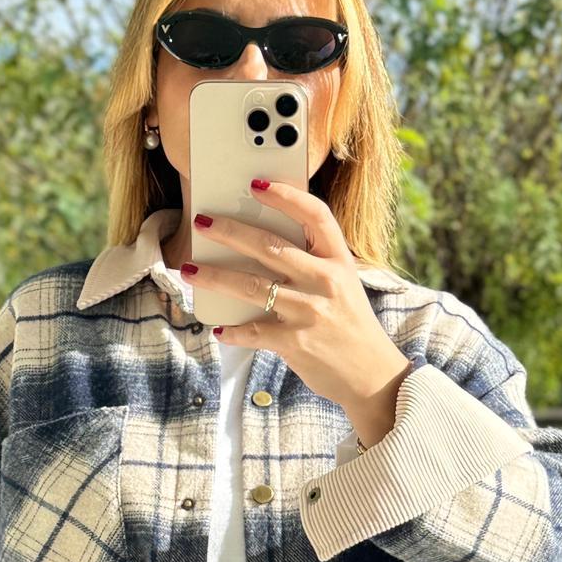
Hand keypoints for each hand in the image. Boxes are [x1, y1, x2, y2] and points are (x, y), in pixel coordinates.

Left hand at [184, 180, 412, 435]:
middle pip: (270, 246)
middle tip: (202, 222)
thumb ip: (313, 266)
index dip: (286, 196)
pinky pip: (253, 332)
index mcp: (339, 262)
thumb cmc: (351, 327)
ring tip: (189, 270)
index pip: (315, 216)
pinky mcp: (295, 343)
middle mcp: (325, 282)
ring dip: (215, 277)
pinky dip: (233, 332)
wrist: (372, 376)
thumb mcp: (344, 287)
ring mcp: (309, 312)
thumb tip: (262, 248)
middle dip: (230, 231)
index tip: (257, 185)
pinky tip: (219, 329)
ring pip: (252, 286)